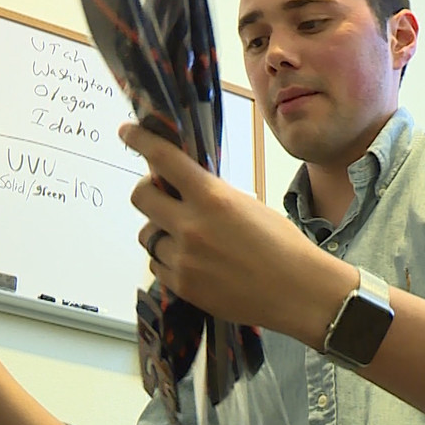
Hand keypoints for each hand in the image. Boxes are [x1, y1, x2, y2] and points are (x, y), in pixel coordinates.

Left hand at [121, 123, 353, 344]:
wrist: (297, 291)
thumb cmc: (282, 246)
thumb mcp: (248, 205)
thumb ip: (211, 195)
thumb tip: (183, 187)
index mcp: (212, 197)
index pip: (163, 159)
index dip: (139, 141)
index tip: (127, 133)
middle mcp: (191, 225)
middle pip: (140, 197)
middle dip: (147, 192)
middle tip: (160, 196)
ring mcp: (183, 258)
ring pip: (147, 235)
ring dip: (159, 231)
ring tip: (186, 238)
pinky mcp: (182, 286)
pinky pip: (157, 265)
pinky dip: (168, 260)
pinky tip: (192, 262)